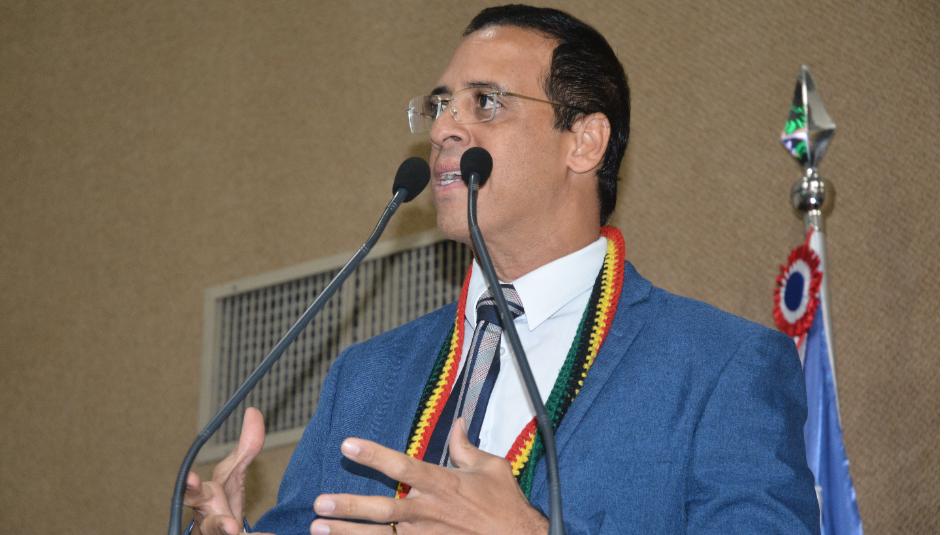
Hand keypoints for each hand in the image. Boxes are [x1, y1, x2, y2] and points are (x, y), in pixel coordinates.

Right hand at [184, 407, 272, 534]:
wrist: (226, 532)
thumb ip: (246, 447)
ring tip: (242, 530)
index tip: (191, 478)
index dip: (191, 485)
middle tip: (230, 526)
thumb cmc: (223, 500)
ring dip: (233, 533)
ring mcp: (216, 533)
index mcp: (205, 498)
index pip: (194, 491)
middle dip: (216, 523)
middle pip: (207, 523)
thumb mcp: (234, 472)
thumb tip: (253, 410)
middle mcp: (207, 520)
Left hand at [310, 419, 548, 533]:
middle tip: (319, 503)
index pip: (402, 465)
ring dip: (348, 533)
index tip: (347, 444)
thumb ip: (466, 448)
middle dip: (349, 506)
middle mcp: (428, 510)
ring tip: (318, 528)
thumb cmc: (506, 504)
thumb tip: (458, 424)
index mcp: (442, 483)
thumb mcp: (491, 468)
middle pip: (382, 508)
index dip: (373, 455)